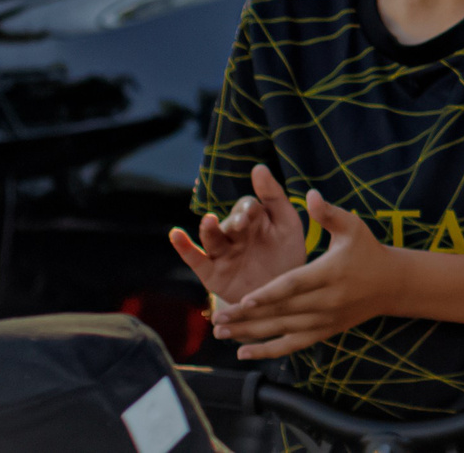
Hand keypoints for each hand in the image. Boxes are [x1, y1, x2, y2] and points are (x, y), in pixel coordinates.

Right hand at [170, 164, 309, 309]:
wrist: (283, 296)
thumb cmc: (286, 255)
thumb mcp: (287, 224)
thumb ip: (274, 196)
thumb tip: (258, 167)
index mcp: (253, 220)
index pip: (247, 207)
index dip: (249, 209)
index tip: (253, 212)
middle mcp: (235, 234)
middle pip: (229, 222)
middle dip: (234, 222)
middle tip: (241, 224)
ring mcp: (222, 253)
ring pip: (212, 238)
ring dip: (209, 229)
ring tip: (209, 221)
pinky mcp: (212, 274)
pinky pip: (196, 259)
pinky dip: (184, 247)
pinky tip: (175, 234)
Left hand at [215, 191, 398, 358]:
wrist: (390, 284)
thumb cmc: (367, 249)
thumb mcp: (353, 226)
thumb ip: (328, 213)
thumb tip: (311, 194)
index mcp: (329, 273)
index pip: (294, 285)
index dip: (269, 294)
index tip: (244, 299)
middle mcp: (326, 300)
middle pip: (282, 311)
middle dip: (247, 316)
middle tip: (218, 316)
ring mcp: (324, 320)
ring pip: (282, 330)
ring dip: (250, 334)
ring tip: (222, 333)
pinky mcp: (323, 332)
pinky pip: (292, 345)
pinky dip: (267, 351)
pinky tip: (243, 353)